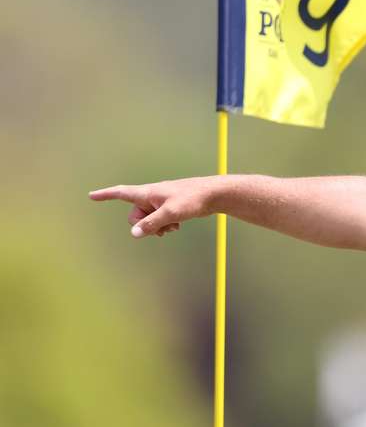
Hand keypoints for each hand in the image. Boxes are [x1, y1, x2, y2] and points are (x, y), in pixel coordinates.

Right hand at [89, 177, 219, 237]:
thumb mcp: (171, 213)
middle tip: (161, 228)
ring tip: (172, 227)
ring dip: (156, 227)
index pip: (122, 193)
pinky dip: (164, 225)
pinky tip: (176, 226)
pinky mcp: (169, 207)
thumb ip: (152, 224)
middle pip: (135, 215)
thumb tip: (134, 233)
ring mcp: (160, 202)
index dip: (106, 195)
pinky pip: (158, 220)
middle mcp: (151, 196)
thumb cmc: (192, 199)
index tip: (91, 195)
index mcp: (148, 192)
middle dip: (144, 225)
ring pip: (148, 220)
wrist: (213, 195)